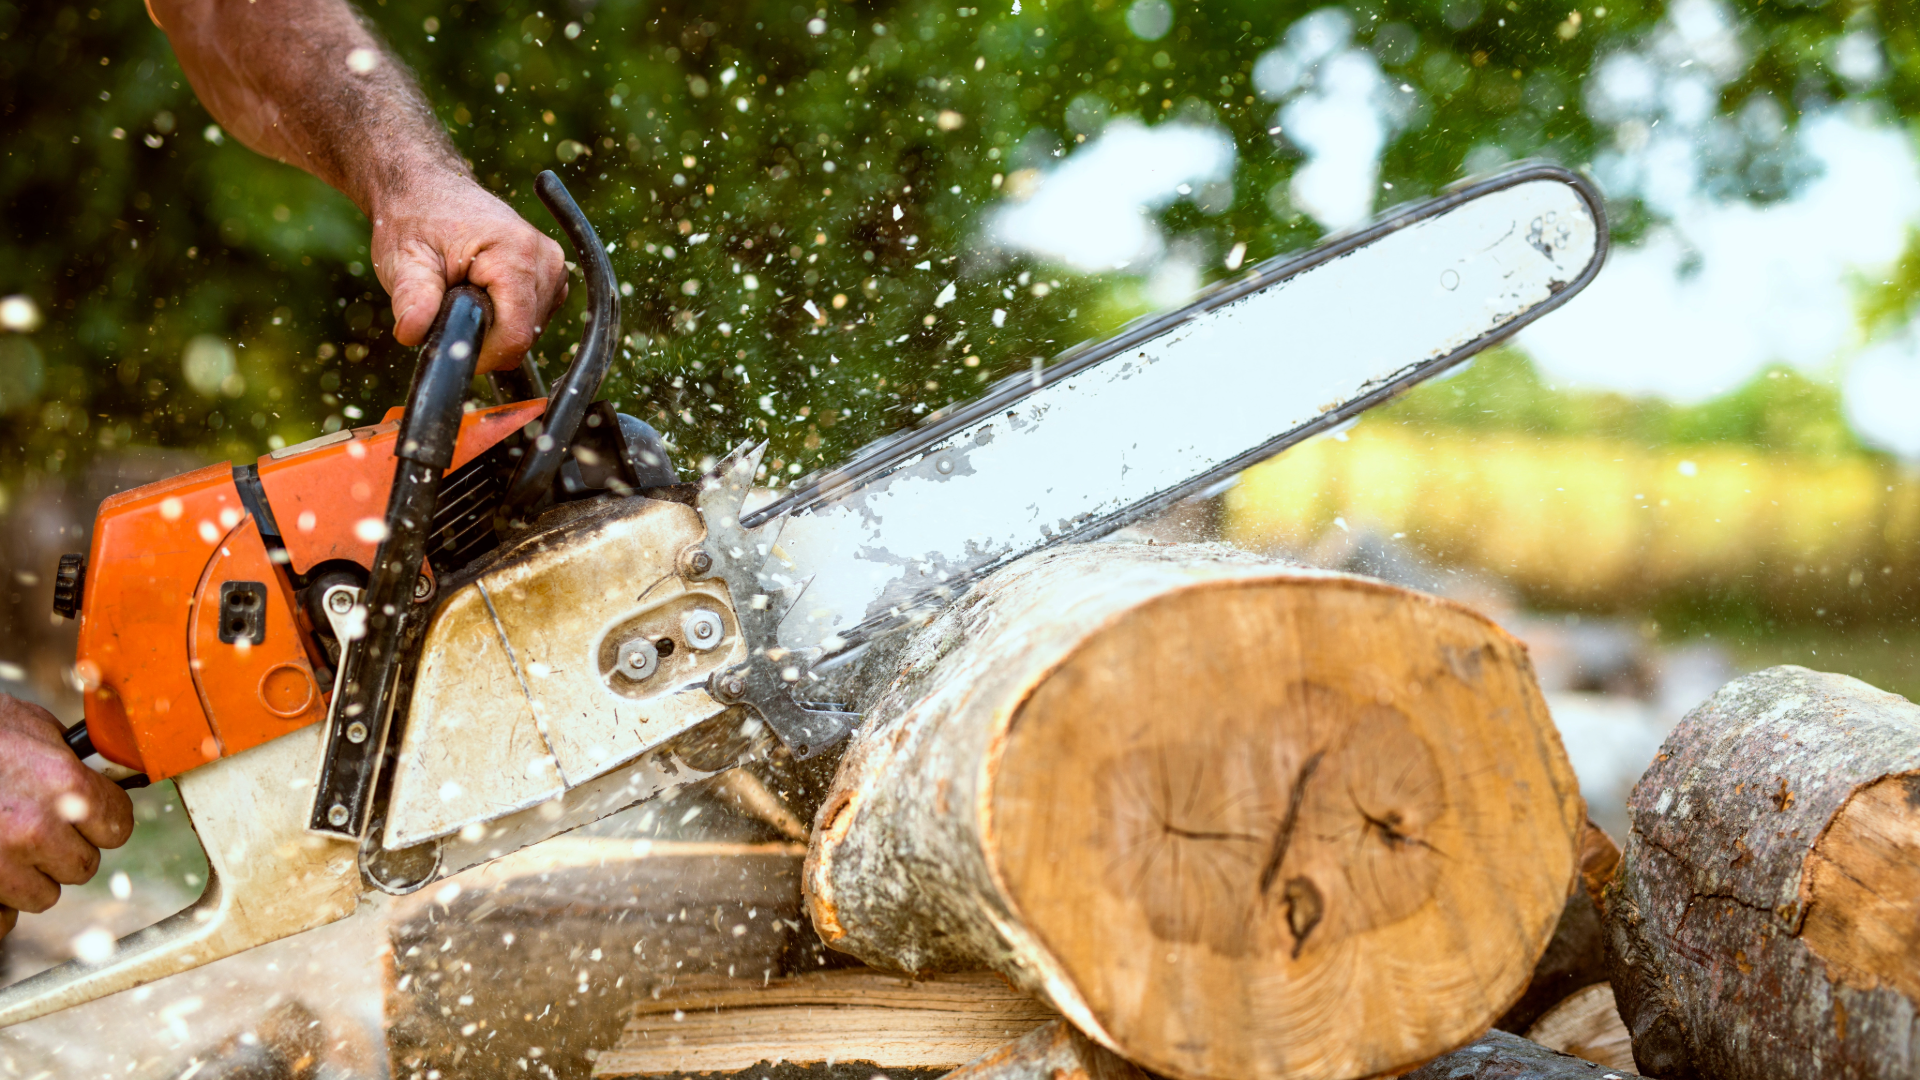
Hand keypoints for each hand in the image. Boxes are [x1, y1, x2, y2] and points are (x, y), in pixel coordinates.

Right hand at [0, 696, 134, 937]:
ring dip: (30, 876)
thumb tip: (101, 772)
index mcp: (66, 786)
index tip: (90, 815)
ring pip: (44, 894)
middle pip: (83, 865)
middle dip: (64, 850)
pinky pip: (3, 920)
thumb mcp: (29, 728)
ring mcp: (2, 864)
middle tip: (37, 828)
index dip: (104, 820)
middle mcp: (38, 828)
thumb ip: (71, 757)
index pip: (118, 826)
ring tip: (3, 843)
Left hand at [372, 169, 569, 374]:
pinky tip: (483, 295)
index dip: (484, 355)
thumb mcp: (403, 259)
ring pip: (533, 329)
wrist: (427, 187)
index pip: (516, 334)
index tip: (451, 347)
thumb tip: (411, 334)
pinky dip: (509, 317)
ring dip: (498, 327)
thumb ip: (412, 297)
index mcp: (515, 252)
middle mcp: (544, 258)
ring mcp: (553, 264)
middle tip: (449, 309)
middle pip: (526, 334)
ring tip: (464, 295)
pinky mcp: (553, 272)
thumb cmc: (414, 219)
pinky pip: (537, 316)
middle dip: (486, 337)